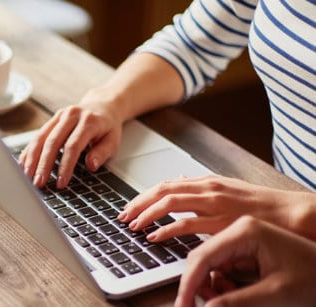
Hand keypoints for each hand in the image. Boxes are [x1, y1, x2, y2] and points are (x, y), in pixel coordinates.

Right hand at [18, 95, 122, 188]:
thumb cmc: (107, 127)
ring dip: (32, 158)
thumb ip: (102, 153)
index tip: (61, 182)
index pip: (73, 146)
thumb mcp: (113, 140)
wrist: (102, 105)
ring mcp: (59, 116)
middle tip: (39, 183)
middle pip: (52, 141)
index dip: (65, 166)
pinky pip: (37, 135)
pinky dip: (30, 151)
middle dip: (44, 164)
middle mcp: (71, 115)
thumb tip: (91, 165)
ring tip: (28, 176)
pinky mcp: (52, 119)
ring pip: (41, 137)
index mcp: (89, 121)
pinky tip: (24, 164)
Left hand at [118, 175, 315, 241]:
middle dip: (138, 203)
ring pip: (169, 203)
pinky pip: (186, 224)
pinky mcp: (221, 222)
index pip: (166, 184)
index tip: (129, 206)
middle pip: (162, 191)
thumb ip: (203, 187)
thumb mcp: (229, 189)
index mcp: (208, 182)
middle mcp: (208, 189)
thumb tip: (181, 179)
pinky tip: (154, 236)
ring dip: (146, 214)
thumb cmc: (263, 206)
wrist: (293, 214)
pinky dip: (166, 229)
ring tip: (132, 225)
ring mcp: (214, 204)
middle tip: (122, 215)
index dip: (144, 195)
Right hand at [176, 216, 315, 306]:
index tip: (183, 305)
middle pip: (201, 258)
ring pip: (209, 263)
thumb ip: (237, 302)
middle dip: (198, 285)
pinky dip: (222, 282)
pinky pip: (221, 265)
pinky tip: (233, 292)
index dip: (189, 284)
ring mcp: (242, 236)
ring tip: (227, 299)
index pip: (202, 257)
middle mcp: (239, 228)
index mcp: (245, 230)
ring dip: (211, 285)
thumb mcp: (276, 293)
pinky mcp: (246, 247)